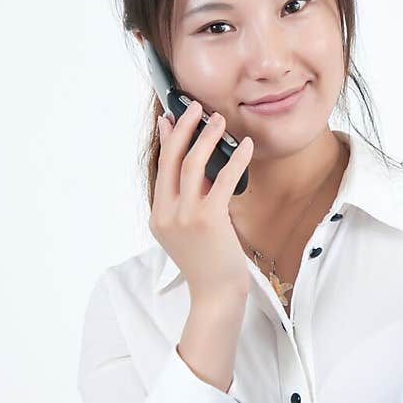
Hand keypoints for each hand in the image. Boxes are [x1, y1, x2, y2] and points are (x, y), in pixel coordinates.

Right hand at [150, 102, 254, 303]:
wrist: (216, 294)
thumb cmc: (209, 263)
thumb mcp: (189, 230)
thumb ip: (188, 202)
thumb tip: (199, 169)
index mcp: (158, 216)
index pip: (161, 168)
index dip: (167, 140)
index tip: (171, 119)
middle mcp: (166, 214)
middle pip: (172, 159)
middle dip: (183, 128)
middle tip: (195, 107)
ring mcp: (184, 216)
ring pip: (192, 163)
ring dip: (206, 136)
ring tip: (219, 120)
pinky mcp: (208, 219)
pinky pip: (222, 179)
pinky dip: (235, 159)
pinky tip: (245, 147)